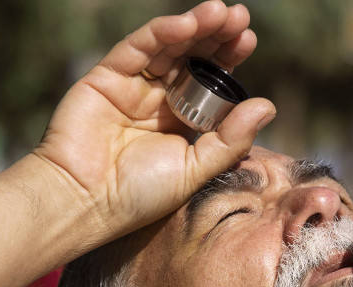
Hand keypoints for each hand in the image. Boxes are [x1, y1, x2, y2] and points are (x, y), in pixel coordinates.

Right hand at [30, 1, 275, 249]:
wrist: (85, 202)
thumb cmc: (138, 195)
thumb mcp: (195, 169)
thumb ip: (230, 139)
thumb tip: (267, 105)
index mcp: (180, 122)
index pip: (208, 81)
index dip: (227, 59)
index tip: (248, 40)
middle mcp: (157, 100)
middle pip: (191, 58)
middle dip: (216, 36)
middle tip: (240, 18)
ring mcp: (131, 86)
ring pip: (167, 47)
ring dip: (194, 26)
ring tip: (221, 13)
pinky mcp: (106, 77)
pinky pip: (136, 48)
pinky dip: (161, 32)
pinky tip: (185, 23)